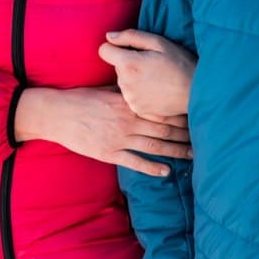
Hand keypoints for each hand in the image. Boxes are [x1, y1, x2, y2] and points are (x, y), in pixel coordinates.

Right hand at [14, 86, 190, 176]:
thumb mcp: (104, 89)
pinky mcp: (109, 153)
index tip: (194, 116)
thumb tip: (140, 87)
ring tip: (192, 155)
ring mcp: (118, 138)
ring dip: (175, 152)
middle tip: (202, 138)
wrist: (56, 114)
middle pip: (163, 130)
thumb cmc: (79, 99)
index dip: (179, 115)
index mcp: (127, 103)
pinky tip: (166, 171)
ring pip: (154, 147)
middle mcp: (127, 121)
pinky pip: (135, 162)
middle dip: (184, 135)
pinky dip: (153, 168)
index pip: (160, 110)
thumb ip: (124, 92)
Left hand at [99, 29, 195, 122]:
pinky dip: (139, 91)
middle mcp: (125, 83)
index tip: (130, 49)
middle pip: (116, 66)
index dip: (115, 47)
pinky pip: (131, 95)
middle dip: (128, 63)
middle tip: (151, 65)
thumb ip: (130, 36)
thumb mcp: (158, 42)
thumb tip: (109, 36)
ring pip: (123, 81)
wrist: (197, 92)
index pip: (103, 50)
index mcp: (128, 64)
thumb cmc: (179, 63)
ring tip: (155, 78)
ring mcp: (130, 98)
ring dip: (133, 77)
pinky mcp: (137, 109)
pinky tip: (155, 90)